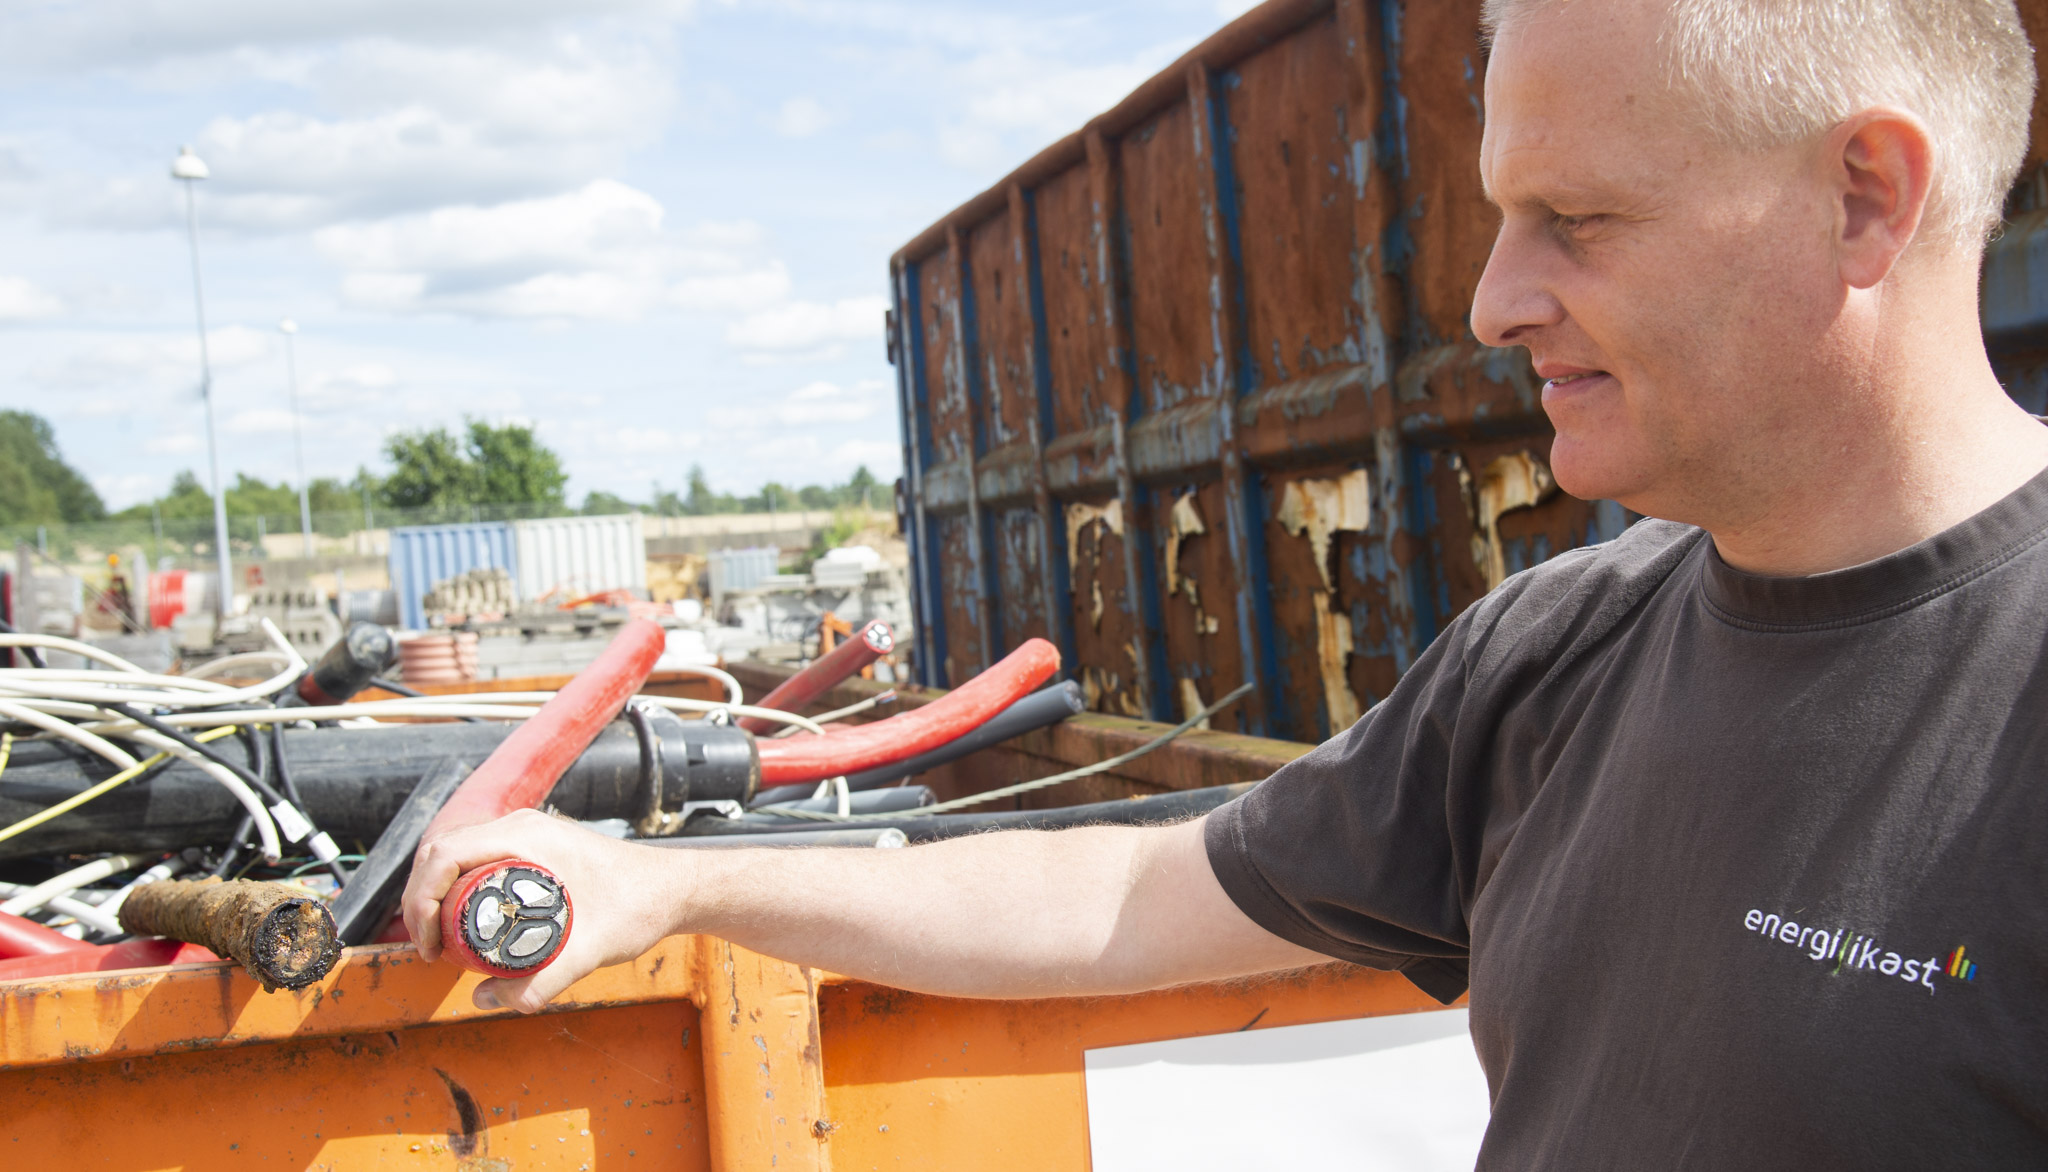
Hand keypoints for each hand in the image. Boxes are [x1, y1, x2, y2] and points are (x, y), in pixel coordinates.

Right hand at [401, 808, 688, 1012]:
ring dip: (436, 895)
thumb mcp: (591, 951)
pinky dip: (457, 888)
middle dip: (421, 901)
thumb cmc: (641, 907)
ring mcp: (525, 833)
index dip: (421, 899)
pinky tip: (462, 924)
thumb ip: (540, 982)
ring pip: (455, 856)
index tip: (428, 943)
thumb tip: (483, 998)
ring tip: (440, 944)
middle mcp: (519, 826)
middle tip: (429, 951)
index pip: (444, 854)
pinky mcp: (531, 847)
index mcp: (525, 835)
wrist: (673, 889)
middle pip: (440, 853)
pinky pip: (476, 861)